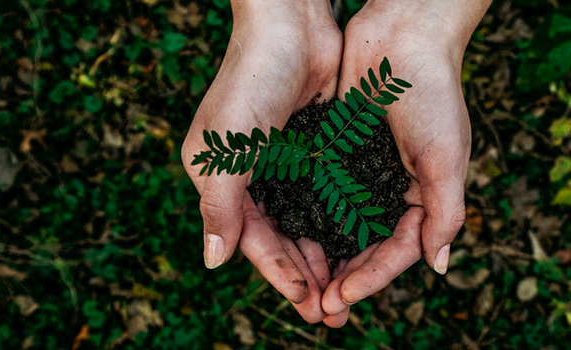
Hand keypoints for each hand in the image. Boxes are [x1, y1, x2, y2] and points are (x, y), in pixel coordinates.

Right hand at [181, 0, 341, 322]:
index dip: (278, 273)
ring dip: (324, 255)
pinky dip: (338, 221)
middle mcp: (251, 176)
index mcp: (222, 179)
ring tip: (347, 288)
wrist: (290, 25)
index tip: (307, 301)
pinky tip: (357, 244)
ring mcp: (284, 163)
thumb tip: (213, 263)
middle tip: (331, 311)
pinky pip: (326, 195)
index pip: (252, 239)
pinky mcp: (313, 149)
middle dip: (305, 274)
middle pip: (281, 238)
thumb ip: (219, 207)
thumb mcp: (225, 150)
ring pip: (306, 222)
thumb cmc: (250, 82)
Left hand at [320, 0, 490, 326]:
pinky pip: (322, 192)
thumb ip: (445, 213)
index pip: (398, 250)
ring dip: (324, 255)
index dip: (373, 277)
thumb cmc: (433, 93)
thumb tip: (439, 266)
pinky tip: (289, 236)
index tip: (343, 297)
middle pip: (367, 245)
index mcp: (424, 194)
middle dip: (345, 277)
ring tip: (302, 284)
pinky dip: (309, 216)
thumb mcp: (446, 157)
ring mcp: (363, 170)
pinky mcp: (338, 150)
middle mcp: (392, 188)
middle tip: (320, 307)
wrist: (403, 35)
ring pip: (341, 224)